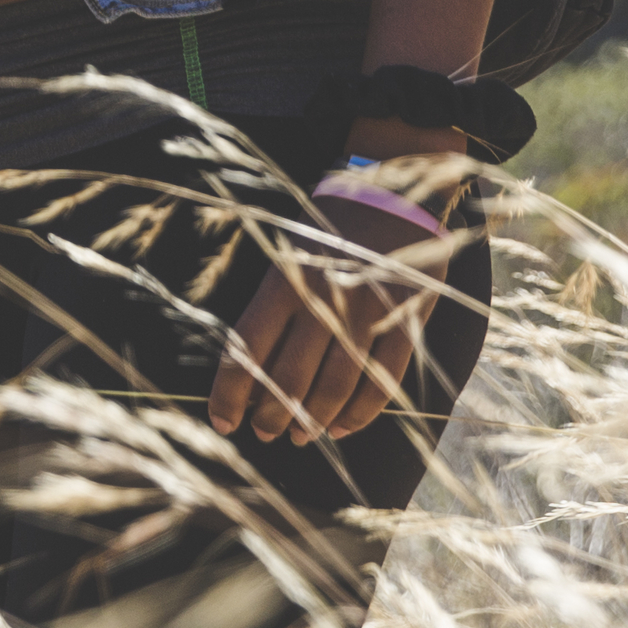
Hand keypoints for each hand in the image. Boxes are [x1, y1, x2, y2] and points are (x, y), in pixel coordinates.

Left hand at [208, 197, 440, 448]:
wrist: (394, 192)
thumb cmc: (328, 228)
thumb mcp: (290, 253)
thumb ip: (274, 307)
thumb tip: (248, 370)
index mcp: (286, 278)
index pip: (248, 347)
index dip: (230, 391)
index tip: (221, 420)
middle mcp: (324, 298)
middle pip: (291, 376)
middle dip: (272, 415)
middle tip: (264, 432)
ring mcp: (369, 311)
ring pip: (337, 385)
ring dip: (314, 421)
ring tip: (299, 435)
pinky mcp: (406, 320)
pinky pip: (382, 380)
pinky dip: (360, 412)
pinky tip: (341, 426)